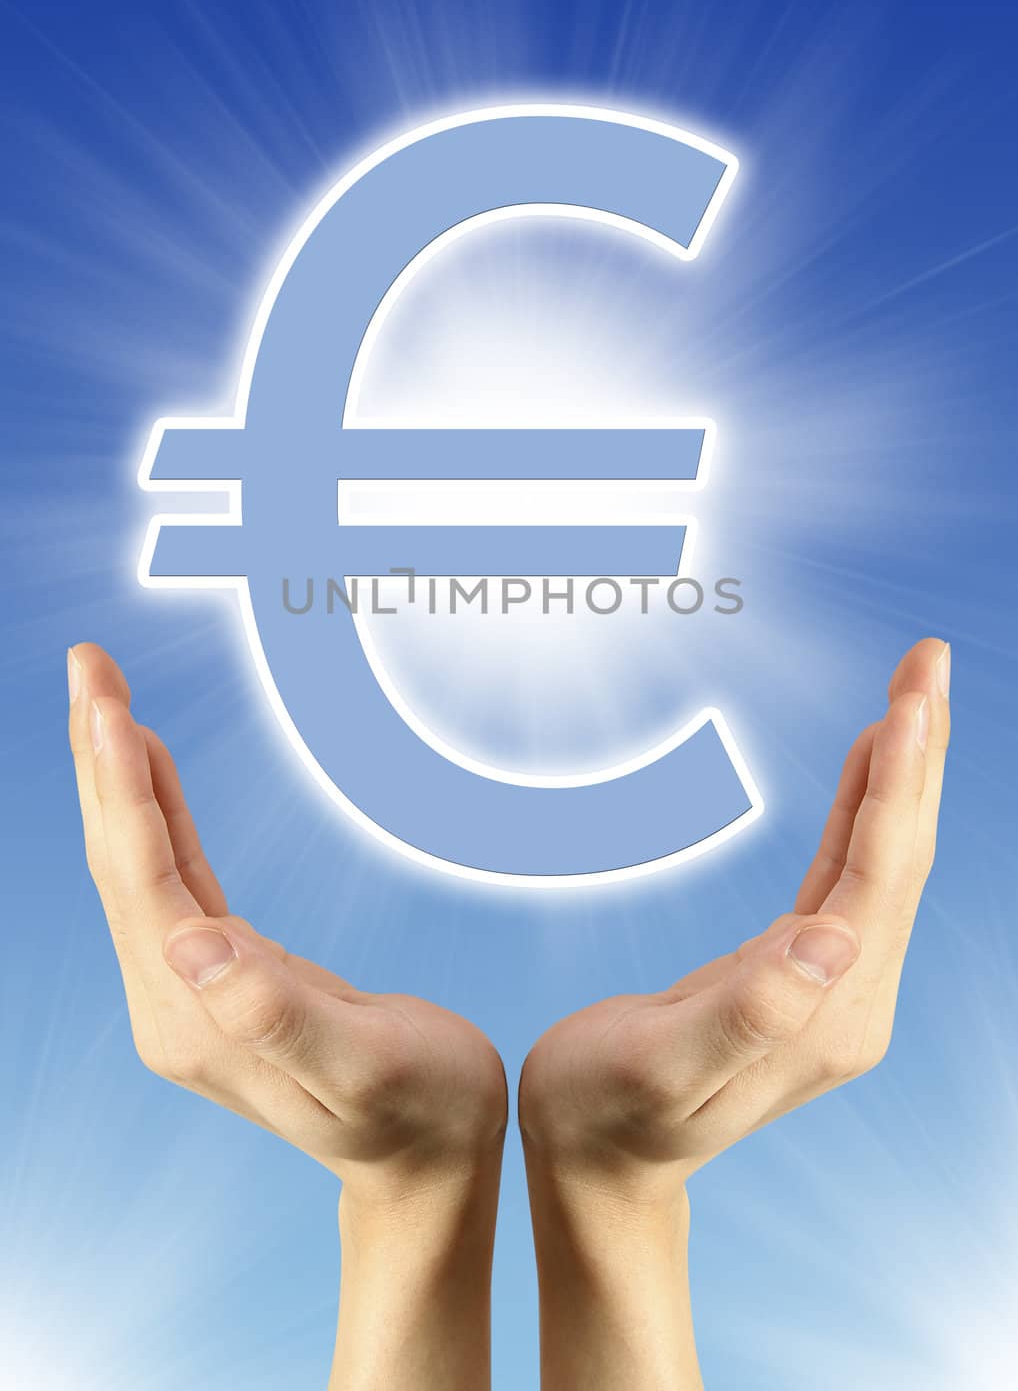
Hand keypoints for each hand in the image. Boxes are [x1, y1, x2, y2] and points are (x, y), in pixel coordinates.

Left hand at [68, 643, 506, 1390]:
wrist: (429, 1165)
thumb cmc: (420, 1113)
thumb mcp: (364, 1067)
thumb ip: (275, 1012)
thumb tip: (191, 941)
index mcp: (196, 1019)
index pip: (144, 884)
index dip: (127, 791)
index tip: (111, 707)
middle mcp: (174, 1002)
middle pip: (120, 861)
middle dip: (102, 757)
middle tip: (89, 664)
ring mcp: (191, 988)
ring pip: (137, 861)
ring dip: (119, 774)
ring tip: (105, 692)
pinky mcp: (219, 973)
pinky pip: (173, 874)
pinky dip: (158, 809)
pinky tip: (151, 764)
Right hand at [519, 638, 949, 1388]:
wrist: (598, 1163)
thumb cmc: (606, 1112)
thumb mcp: (663, 1066)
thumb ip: (750, 1010)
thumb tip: (832, 937)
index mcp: (828, 1014)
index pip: (880, 877)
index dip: (896, 784)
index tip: (911, 698)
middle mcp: (848, 997)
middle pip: (901, 855)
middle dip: (918, 751)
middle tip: (928, 656)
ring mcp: (830, 985)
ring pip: (883, 856)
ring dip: (901, 769)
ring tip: (913, 686)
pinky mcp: (801, 971)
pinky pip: (847, 870)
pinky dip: (864, 806)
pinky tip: (871, 760)